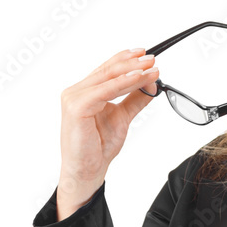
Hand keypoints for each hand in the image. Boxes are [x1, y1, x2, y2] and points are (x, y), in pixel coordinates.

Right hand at [57, 47, 159, 218]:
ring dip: (132, 71)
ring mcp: (74, 98)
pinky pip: (104, 91)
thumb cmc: (98, 148)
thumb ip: (134, 99)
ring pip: (108, 78)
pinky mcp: (76, 107)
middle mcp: (76, 92)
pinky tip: (137, 78)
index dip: (126, 60)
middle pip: (108, 70)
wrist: (87, 171)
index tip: (146, 55)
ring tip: (151, 67)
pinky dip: (123, 83)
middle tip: (152, 59)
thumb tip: (150, 83)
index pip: (107, 70)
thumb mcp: (122, 118)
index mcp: (85, 92)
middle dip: (132, 63)